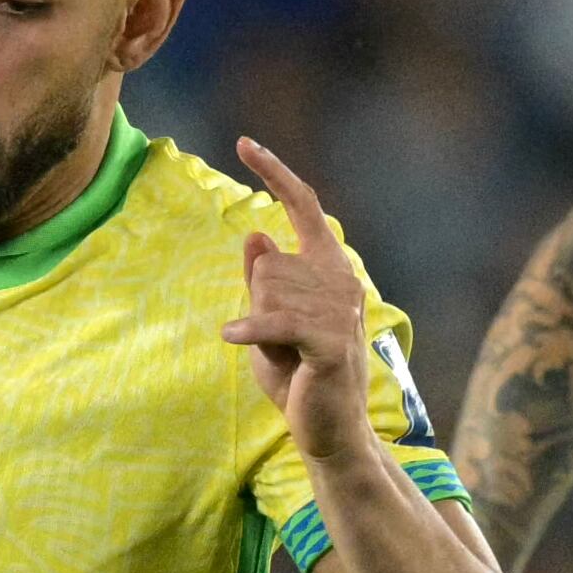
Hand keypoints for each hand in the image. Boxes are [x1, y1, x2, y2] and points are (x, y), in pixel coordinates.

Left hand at [219, 135, 373, 449]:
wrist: (328, 430)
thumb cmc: (298, 376)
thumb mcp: (269, 321)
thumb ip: (262, 281)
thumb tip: (255, 234)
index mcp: (329, 267)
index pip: (304, 206)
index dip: (275, 172)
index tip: (243, 142)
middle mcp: (341, 279)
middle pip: (268, 263)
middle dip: (257, 304)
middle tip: (277, 343)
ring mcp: (339, 309)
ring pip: (267, 290)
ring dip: (259, 327)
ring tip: (282, 356)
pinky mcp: (329, 341)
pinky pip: (274, 321)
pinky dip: (250, 330)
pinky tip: (232, 337)